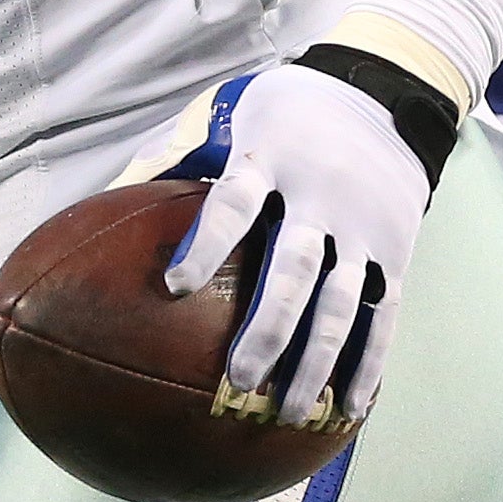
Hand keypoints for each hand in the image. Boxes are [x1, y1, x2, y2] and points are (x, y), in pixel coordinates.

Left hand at [161, 61, 434, 429]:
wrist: (385, 89)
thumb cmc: (288, 109)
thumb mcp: (231, 108)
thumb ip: (178, 153)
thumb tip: (107, 198)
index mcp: (271, 158)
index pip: (234, 205)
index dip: (206, 245)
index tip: (173, 288)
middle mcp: (321, 195)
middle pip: (293, 271)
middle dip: (268, 330)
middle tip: (239, 381)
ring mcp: (362, 226)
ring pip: (340, 303)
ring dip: (316, 362)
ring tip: (288, 412)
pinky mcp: (395, 248)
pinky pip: (383, 314)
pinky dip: (367, 362)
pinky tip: (348, 407)